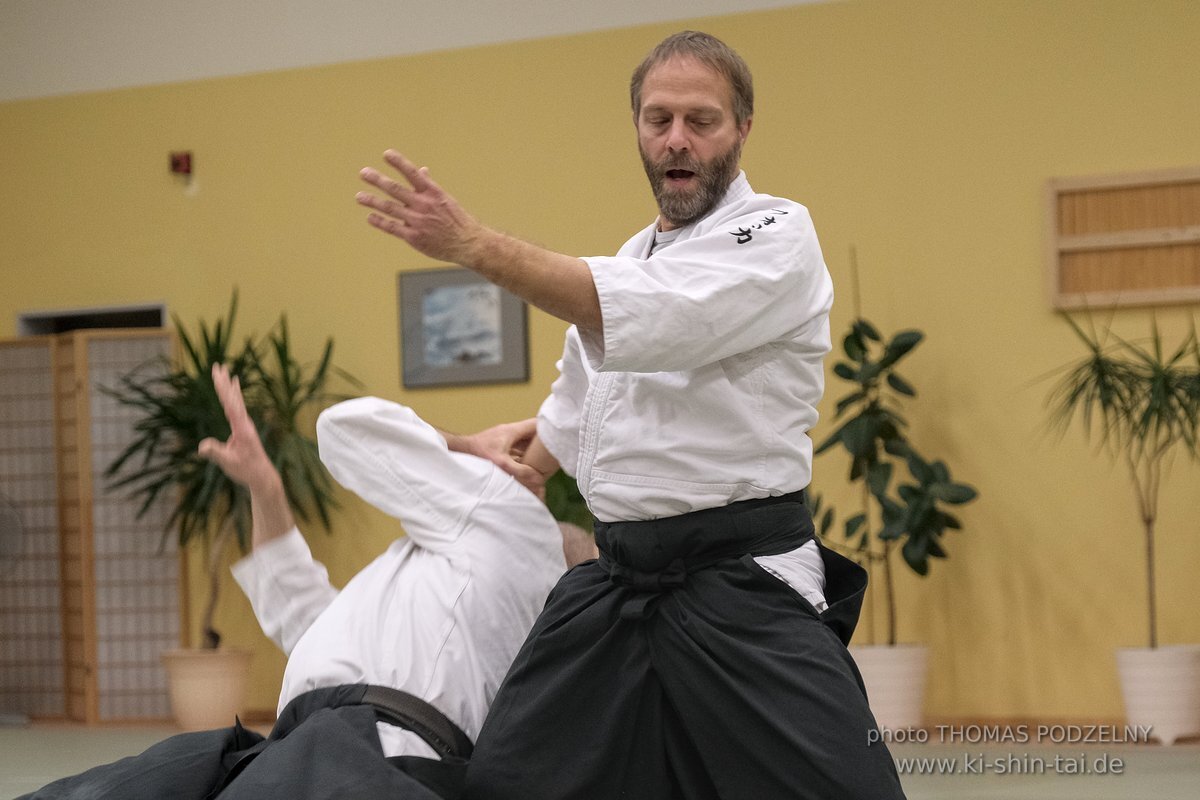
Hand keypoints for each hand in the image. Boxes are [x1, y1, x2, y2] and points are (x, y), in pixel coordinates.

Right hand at [197, 364, 278, 491]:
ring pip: (237, 402)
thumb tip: (202, 447)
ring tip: (227, 372)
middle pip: (234, 398)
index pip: (230, 404)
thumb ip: (215, 453)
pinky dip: (234, 397)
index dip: (223, 389)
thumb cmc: (246, 470)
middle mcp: (245, 423)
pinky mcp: (243, 429)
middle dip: (225, 382)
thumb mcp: (228, 463)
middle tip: (218, 366)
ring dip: (230, 387)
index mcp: (242, 428)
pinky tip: (234, 391)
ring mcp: (245, 425)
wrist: (261, 476)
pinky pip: (237, 408)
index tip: (218, 375)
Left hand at [357, 150, 486, 264]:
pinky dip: (380, 221)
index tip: (386, 154)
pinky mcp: (414, 237)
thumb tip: (421, 170)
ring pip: (390, 208)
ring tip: (359, 197)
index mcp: (433, 192)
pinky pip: (392, 227)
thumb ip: (430, 185)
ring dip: (372, 201)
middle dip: (377, 180)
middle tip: (363, 173)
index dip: (399, 162)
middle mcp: (424, 204)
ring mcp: (418, 221)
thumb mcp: (446, 199)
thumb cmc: (457, 220)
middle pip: (395, 189)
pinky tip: (370, 217)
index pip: (413, 173)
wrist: (468, 243)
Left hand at [449, 418, 547, 499]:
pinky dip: (523, 452)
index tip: (557, 436)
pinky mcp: (498, 444)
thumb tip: (539, 480)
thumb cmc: (477, 454)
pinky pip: (516, 446)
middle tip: (553, 450)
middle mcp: (509, 431)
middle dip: (542, 441)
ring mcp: (504, 437)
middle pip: (532, 432)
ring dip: (533, 448)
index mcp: (512, 430)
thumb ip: (521, 471)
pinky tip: (527, 463)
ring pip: (524, 439)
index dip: (548, 429)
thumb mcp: (502, 463)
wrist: (459, 451)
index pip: (536, 423)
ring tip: (544, 458)